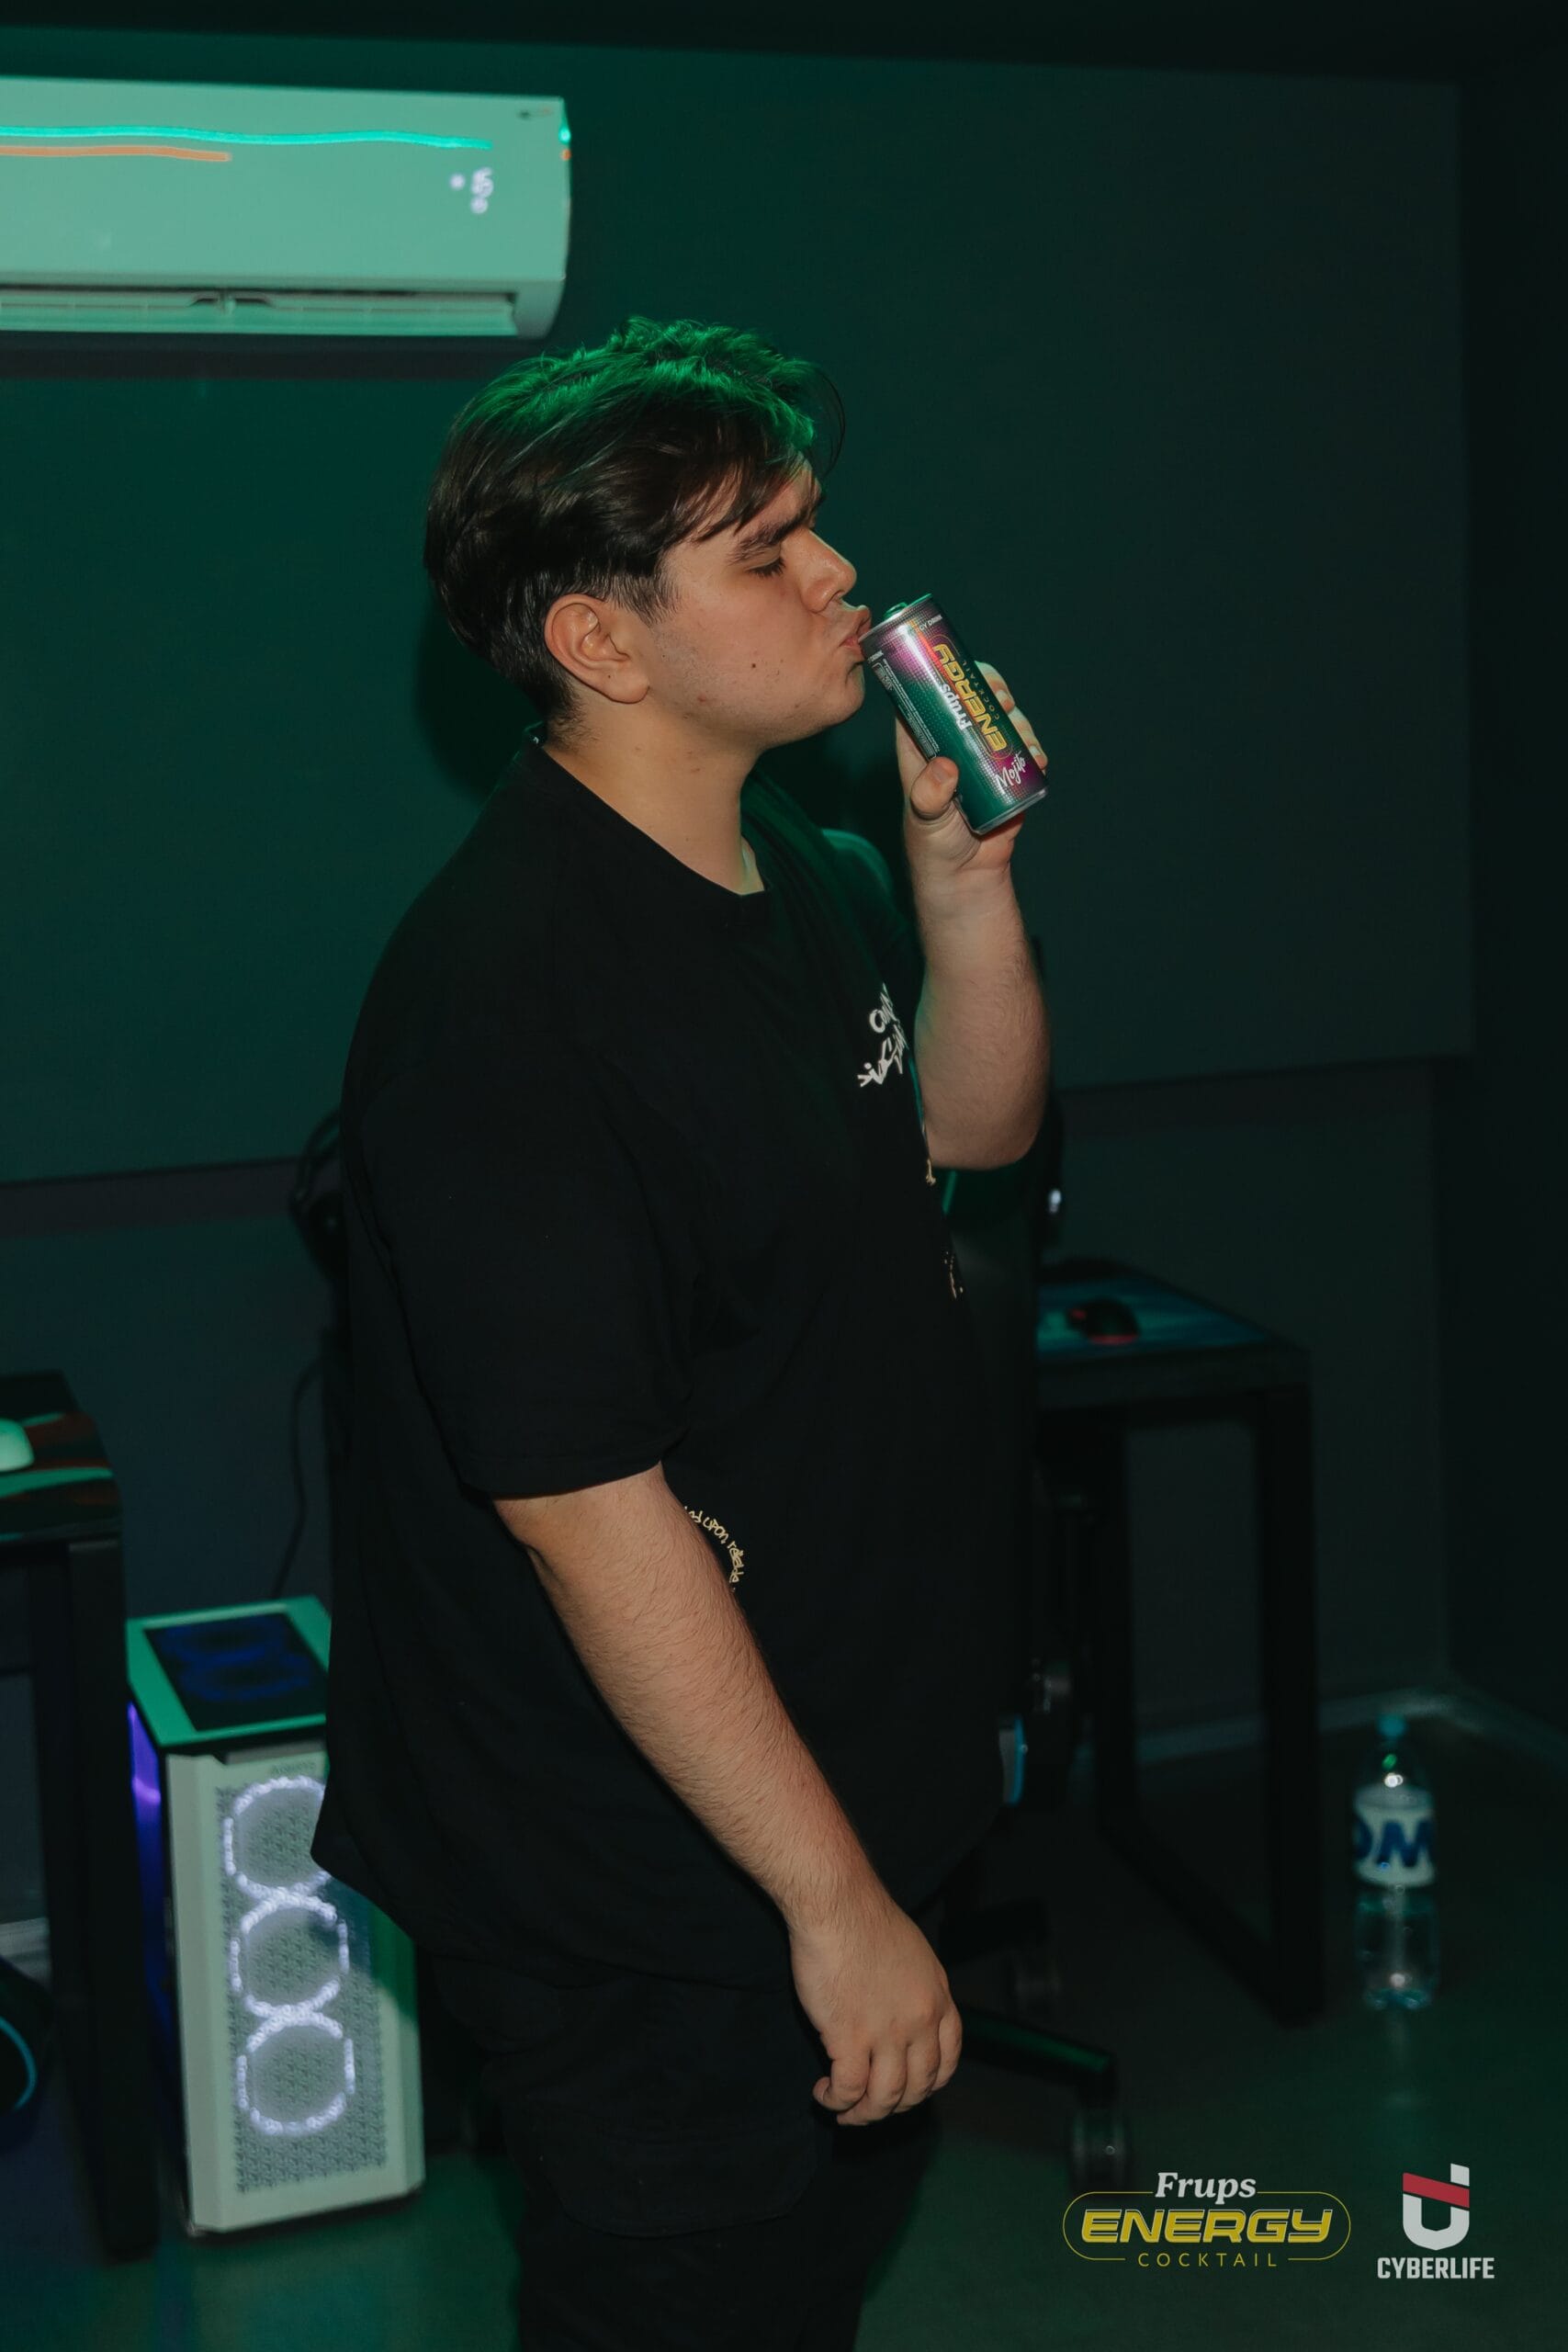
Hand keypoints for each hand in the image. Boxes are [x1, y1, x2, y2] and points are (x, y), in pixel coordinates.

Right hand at [787, 1879, 962, 2125]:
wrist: (837, 1904)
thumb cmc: (864, 1917)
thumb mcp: (912, 1952)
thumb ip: (916, 1989)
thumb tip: (903, 2015)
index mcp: (938, 1997)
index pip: (948, 2060)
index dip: (929, 2085)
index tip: (909, 2091)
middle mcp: (920, 2020)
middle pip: (918, 2087)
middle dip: (894, 2107)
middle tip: (871, 2107)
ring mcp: (887, 2032)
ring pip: (885, 2097)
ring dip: (864, 2114)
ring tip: (845, 2111)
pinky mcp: (850, 2037)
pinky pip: (849, 2089)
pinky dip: (836, 2100)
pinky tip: (824, 2094)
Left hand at [893, 661, 1046, 894]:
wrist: (965, 875)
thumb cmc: (933, 844)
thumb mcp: (925, 818)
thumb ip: (930, 795)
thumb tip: (945, 768)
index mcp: (923, 746)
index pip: (925, 699)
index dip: (940, 677)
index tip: (957, 669)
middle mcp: (953, 745)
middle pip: (971, 703)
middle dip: (989, 691)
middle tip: (1001, 697)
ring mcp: (982, 758)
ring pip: (1001, 723)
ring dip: (1015, 719)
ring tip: (1020, 732)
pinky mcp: (1007, 775)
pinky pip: (1022, 753)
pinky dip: (1032, 750)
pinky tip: (1035, 756)